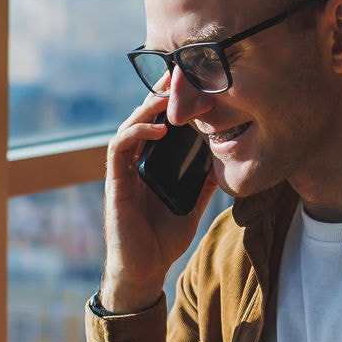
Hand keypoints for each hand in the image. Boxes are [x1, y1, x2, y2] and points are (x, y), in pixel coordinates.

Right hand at [101, 94, 218, 311]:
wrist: (144, 269)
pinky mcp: (115, 181)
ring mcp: (123, 170)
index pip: (158, 124)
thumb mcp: (193, 204)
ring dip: (148, 107)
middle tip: (179, 72)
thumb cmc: (163, 238)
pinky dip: (138, 132)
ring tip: (170, 94)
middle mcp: (135, 162)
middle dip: (159, 94)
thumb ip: (204, 182)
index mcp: (151, 164)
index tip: (191, 82)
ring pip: (129, 125)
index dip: (171, 102)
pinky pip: (119, 148)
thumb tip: (225, 160)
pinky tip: (160, 128)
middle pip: (143, 118)